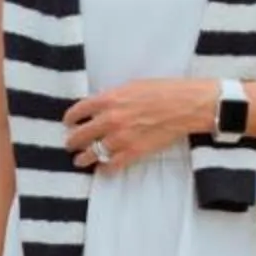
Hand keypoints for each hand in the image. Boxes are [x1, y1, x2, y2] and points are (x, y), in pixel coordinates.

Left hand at [61, 79, 216, 172]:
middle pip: (80, 135)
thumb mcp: (132, 86)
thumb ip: (113, 97)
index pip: (78, 111)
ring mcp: (121, 138)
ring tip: (80, 160)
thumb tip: (101, 105)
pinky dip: (105, 168)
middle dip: (72, 141)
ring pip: (92, 153)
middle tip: (70, 144)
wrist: (186, 105)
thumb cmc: (163, 90)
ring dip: (83, 158)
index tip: (68, 122)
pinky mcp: (134, 152)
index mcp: (109, 99)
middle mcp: (110, 119)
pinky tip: (103, 168)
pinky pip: (112, 165)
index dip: (70, 118)